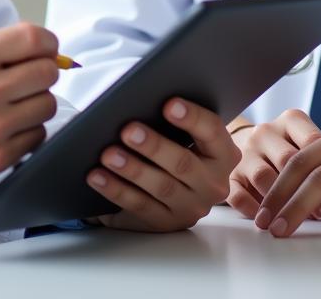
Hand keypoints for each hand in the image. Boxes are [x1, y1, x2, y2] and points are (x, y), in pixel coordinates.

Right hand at [0, 21, 58, 205]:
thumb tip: (26, 43)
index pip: (33, 39)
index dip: (47, 42)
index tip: (47, 48)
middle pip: (47, 72)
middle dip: (43, 70)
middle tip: (32, 75)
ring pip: (47, 105)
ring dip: (36, 102)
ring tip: (15, 103)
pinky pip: (36, 136)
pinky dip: (27, 130)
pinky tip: (6, 127)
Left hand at [85, 98, 240, 231]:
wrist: (185, 185)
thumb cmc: (181, 143)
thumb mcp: (189, 133)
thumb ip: (177, 118)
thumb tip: (144, 98)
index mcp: (223, 153)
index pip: (212, 132)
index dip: (192, 118)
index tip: (169, 104)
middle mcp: (213, 183)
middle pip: (183, 163)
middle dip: (154, 146)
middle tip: (128, 130)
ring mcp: (191, 207)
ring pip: (160, 187)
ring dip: (132, 169)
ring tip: (108, 154)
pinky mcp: (167, 222)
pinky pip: (140, 206)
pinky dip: (116, 190)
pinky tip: (97, 176)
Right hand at [227, 110, 320, 221]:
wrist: (248, 142)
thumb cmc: (292, 148)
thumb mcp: (309, 142)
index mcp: (290, 120)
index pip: (312, 142)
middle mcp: (265, 131)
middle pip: (287, 161)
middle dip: (306, 190)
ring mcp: (245, 151)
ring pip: (263, 177)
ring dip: (283, 203)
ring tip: (297, 220)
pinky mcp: (229, 173)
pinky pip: (238, 195)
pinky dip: (254, 210)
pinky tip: (268, 220)